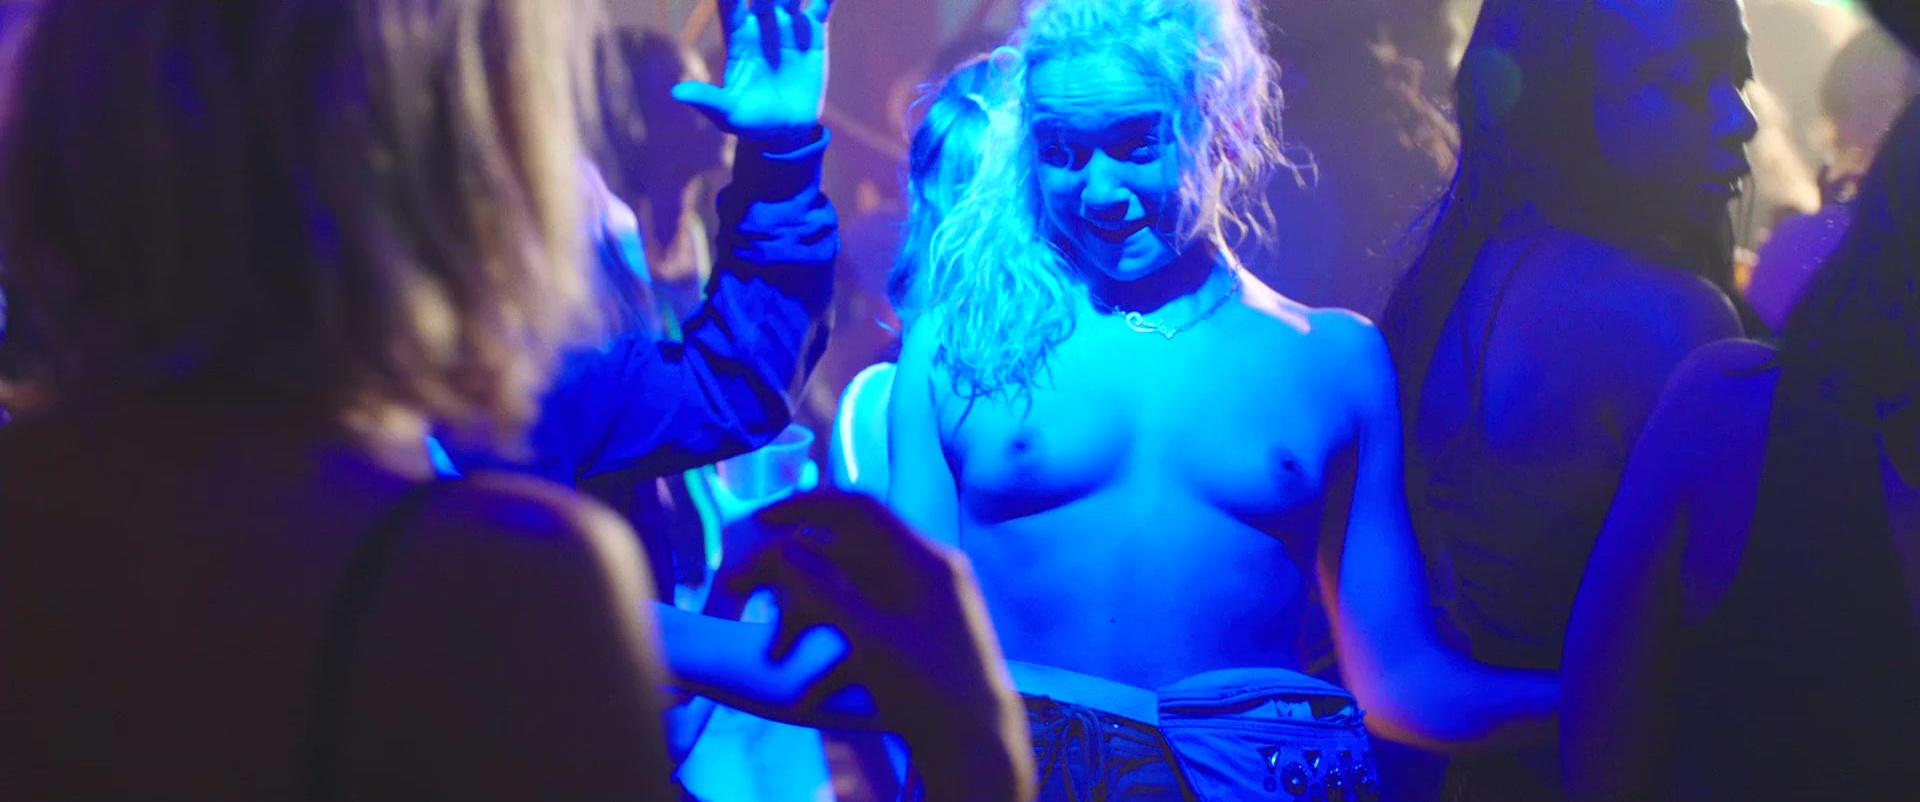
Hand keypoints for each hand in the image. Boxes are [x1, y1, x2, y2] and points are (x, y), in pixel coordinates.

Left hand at [670, 0, 834, 150]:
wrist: (786, 131)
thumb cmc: (750, 122)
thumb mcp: (727, 114)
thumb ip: (706, 99)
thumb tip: (676, 93)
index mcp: (737, 37)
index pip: (730, 5)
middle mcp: (761, 24)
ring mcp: (788, 26)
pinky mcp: (813, 33)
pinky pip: (820, 6)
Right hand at [717, 493, 1027, 742]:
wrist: (977, 748)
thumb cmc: (929, 688)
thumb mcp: (868, 638)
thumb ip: (822, 588)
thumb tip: (780, 548)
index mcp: (923, 558)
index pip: (857, 508)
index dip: (804, 506)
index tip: (757, 522)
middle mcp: (926, 572)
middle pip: (845, 554)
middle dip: (791, 575)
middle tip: (740, 590)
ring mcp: (923, 606)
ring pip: (851, 595)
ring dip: (807, 620)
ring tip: (775, 656)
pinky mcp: (916, 640)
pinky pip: (867, 631)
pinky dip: (835, 656)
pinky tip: (810, 694)